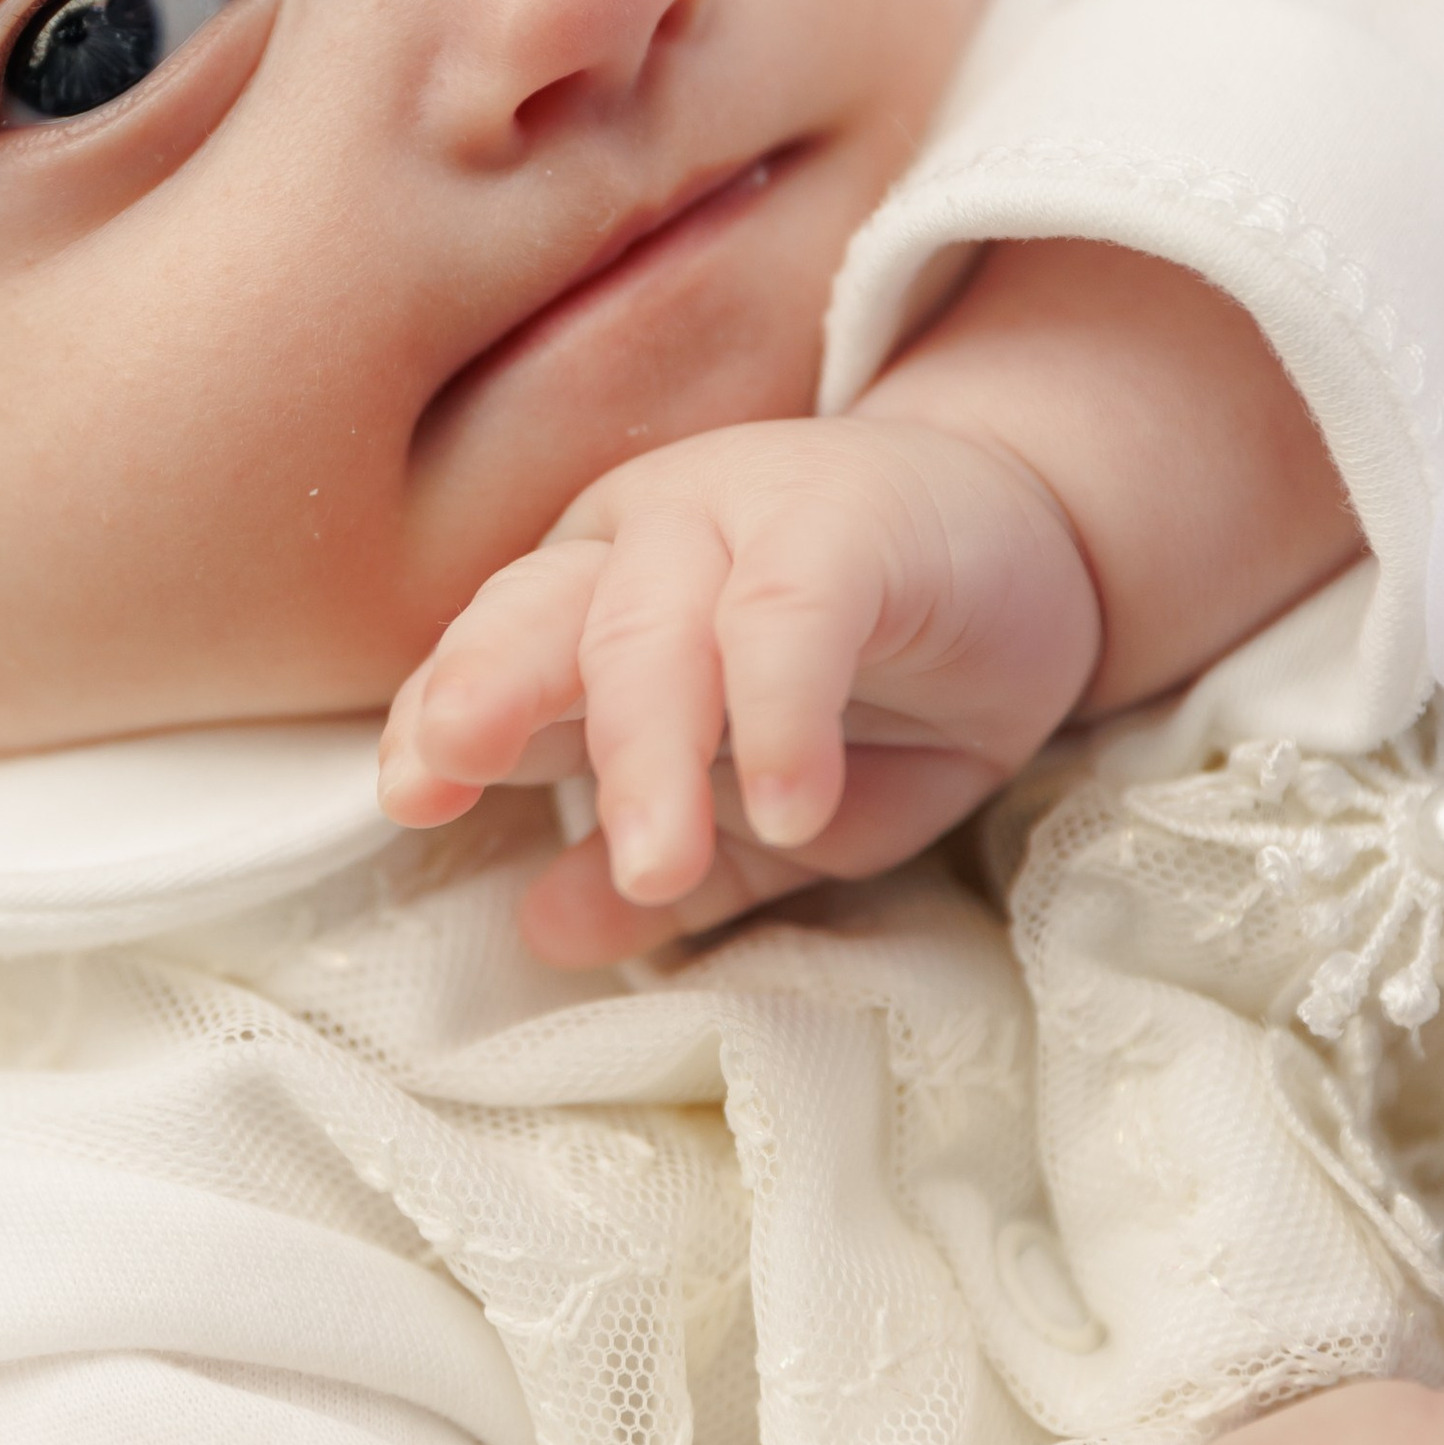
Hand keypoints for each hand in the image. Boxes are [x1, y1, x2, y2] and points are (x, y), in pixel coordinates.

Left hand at [380, 416, 1103, 962]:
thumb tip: (542, 930)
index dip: (440, 716)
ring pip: (655, 624)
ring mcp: (741, 514)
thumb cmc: (878, 678)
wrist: (1037, 549)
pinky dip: (782, 709)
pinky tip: (790, 800)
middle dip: (485, 694)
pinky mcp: (852, 520)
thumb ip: (674, 864)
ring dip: (645, 752)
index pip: (493, 655)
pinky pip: (795, 612)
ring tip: (653, 861)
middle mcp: (641, 543)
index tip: (406, 796)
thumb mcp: (766, 802)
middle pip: (541, 617)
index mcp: (591, 599)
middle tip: (438, 781)